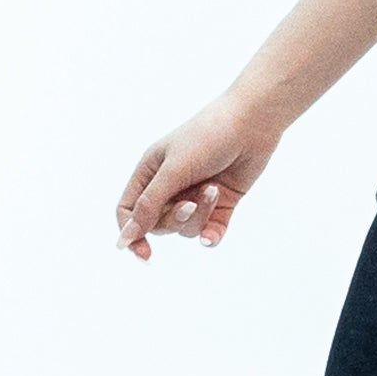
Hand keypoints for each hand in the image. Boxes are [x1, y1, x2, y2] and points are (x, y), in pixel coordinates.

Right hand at [115, 94, 284, 260]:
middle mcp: (170, 186)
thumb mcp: (173, 170)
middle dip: (175, 219)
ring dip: (200, 216)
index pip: (128, 211)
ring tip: (215, 191)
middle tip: (190, 204)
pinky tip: (214, 234)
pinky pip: (209, 232)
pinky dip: (211, 235)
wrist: (252, 123)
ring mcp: (195, 196)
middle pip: (159, 224)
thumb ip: (149, 206)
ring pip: (186, 228)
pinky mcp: (221, 204)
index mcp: (150, 172)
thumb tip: (124, 240)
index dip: (131, 233)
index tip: (143, 252)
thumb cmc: (208, 137)